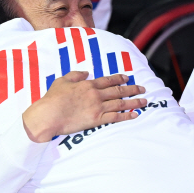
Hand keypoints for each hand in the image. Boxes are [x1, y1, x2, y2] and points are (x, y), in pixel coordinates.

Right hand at [23, 72, 146, 142]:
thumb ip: (75, 75)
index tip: (128, 78)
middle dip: (132, 89)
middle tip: (142, 89)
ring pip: (120, 103)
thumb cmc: (52, 99)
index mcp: (88, 84)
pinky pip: (115, 117)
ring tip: (144, 101)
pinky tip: (135, 114)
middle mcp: (96, 94)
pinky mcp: (96, 120)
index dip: (120, 78)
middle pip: (118, 91)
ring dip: (134, 102)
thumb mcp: (62, 81)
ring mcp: (97, 107)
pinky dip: (126, 115)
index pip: (108, 80)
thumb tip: (85, 72)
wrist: (49, 115)